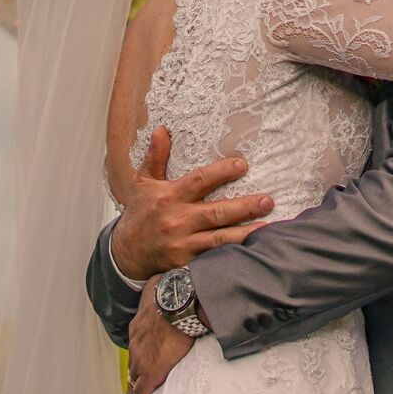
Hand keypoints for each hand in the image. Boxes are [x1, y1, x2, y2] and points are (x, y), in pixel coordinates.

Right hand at [108, 127, 271, 281]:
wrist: (125, 254)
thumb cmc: (139, 214)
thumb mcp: (143, 183)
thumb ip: (155, 157)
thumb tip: (161, 130)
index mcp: (170, 196)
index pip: (199, 181)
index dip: (221, 172)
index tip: (242, 164)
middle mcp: (178, 220)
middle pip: (215, 212)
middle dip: (243, 207)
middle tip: (267, 200)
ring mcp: (183, 243)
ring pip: (219, 239)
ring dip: (244, 233)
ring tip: (267, 226)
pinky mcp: (187, 263)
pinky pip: (213, 258)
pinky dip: (232, 255)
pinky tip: (251, 251)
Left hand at [124, 282, 196, 393]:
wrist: (178, 304)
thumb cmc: (177, 296)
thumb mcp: (166, 293)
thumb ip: (171, 296)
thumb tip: (187, 291)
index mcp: (141, 327)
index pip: (138, 347)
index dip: (139, 358)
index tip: (139, 366)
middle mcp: (136, 344)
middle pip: (132, 365)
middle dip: (133, 377)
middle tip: (132, 390)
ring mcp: (140, 359)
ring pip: (132, 381)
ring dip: (132, 393)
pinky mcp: (149, 372)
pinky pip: (140, 393)